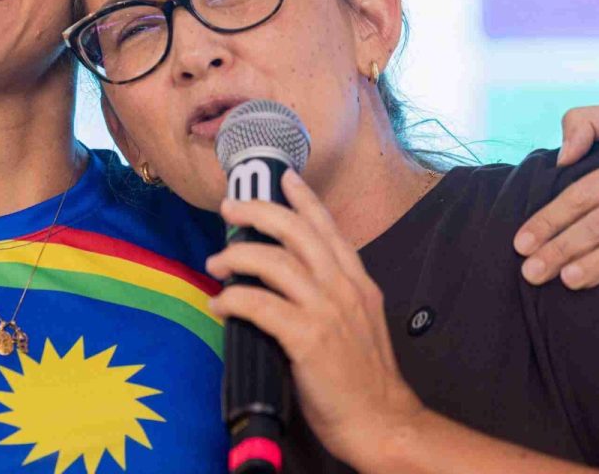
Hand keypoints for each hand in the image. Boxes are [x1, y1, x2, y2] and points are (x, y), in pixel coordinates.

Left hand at [205, 170, 423, 465]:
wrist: (382, 420)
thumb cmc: (364, 378)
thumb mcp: (361, 321)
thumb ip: (332, 294)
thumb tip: (291, 277)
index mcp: (358, 282)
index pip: (328, 227)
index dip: (304, 199)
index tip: (284, 177)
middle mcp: (343, 288)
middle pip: (296, 231)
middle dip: (258, 212)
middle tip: (230, 207)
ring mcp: (327, 311)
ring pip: (274, 262)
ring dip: (237, 256)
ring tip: (216, 262)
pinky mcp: (308, 338)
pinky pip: (260, 305)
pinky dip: (233, 300)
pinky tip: (219, 304)